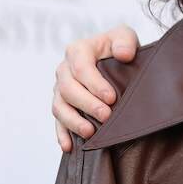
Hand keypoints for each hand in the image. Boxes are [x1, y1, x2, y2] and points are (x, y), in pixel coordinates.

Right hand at [52, 25, 140, 151]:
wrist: (116, 59)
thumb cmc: (120, 46)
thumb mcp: (125, 36)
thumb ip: (124, 41)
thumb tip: (123, 54)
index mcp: (77, 50)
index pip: (80, 68)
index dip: (95, 84)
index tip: (112, 98)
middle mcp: (64, 70)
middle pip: (68, 90)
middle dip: (87, 105)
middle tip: (106, 116)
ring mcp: (60, 89)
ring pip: (59, 107)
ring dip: (73, 121)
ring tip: (90, 133)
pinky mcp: (62, 105)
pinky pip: (57, 122)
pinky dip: (62, 134)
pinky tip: (70, 147)